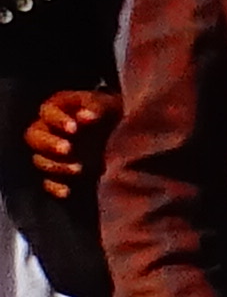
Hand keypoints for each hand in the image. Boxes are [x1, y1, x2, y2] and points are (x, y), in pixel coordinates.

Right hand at [21, 82, 103, 198]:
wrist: (122, 131)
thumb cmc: (110, 112)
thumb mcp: (107, 104)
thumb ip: (95, 107)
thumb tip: (87, 116)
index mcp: (57, 109)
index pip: (47, 112)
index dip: (58, 120)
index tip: (73, 128)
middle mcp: (48, 130)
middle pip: (34, 137)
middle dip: (49, 144)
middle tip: (67, 149)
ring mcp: (52, 153)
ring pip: (40, 160)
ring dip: (56, 166)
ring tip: (78, 169)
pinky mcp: (60, 172)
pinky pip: (49, 182)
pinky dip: (55, 187)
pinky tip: (66, 191)